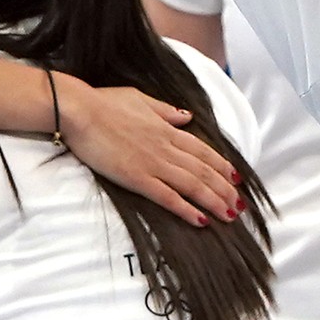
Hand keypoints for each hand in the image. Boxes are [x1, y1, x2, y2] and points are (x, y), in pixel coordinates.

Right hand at [56, 78, 244, 225]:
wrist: (80, 110)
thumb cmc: (104, 103)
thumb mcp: (141, 99)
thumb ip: (165, 110)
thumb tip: (186, 115)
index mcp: (166, 129)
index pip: (203, 150)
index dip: (222, 165)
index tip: (236, 178)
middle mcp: (165, 147)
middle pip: (203, 171)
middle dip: (224, 189)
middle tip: (239, 205)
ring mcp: (152, 163)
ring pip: (192, 185)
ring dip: (214, 201)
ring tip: (229, 215)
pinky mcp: (136, 178)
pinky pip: (168, 197)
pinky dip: (186, 209)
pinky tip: (200, 220)